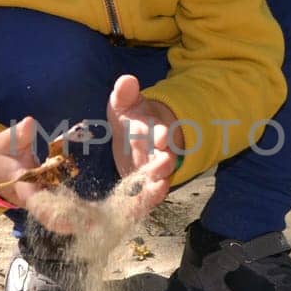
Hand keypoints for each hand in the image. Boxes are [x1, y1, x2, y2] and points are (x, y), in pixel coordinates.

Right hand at [0, 118, 93, 235]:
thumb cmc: (3, 154)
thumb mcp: (6, 143)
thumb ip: (18, 135)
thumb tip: (30, 123)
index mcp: (23, 187)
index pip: (37, 202)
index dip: (50, 213)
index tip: (66, 223)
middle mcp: (36, 198)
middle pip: (54, 213)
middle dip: (72, 221)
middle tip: (94, 226)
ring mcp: (46, 199)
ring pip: (63, 212)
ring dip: (81, 218)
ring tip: (102, 222)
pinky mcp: (54, 197)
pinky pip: (69, 205)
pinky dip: (83, 210)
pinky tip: (100, 213)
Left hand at [107, 74, 179, 211]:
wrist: (136, 137)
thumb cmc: (131, 118)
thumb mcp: (125, 103)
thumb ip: (125, 93)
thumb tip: (127, 79)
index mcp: (155, 129)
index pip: (162, 131)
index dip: (163, 134)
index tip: (162, 136)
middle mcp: (159, 151)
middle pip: (165, 157)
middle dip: (164, 161)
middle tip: (162, 166)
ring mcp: (154, 170)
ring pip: (160, 179)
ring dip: (158, 184)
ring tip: (158, 190)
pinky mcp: (145, 186)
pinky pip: (146, 197)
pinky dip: (145, 203)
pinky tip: (139, 210)